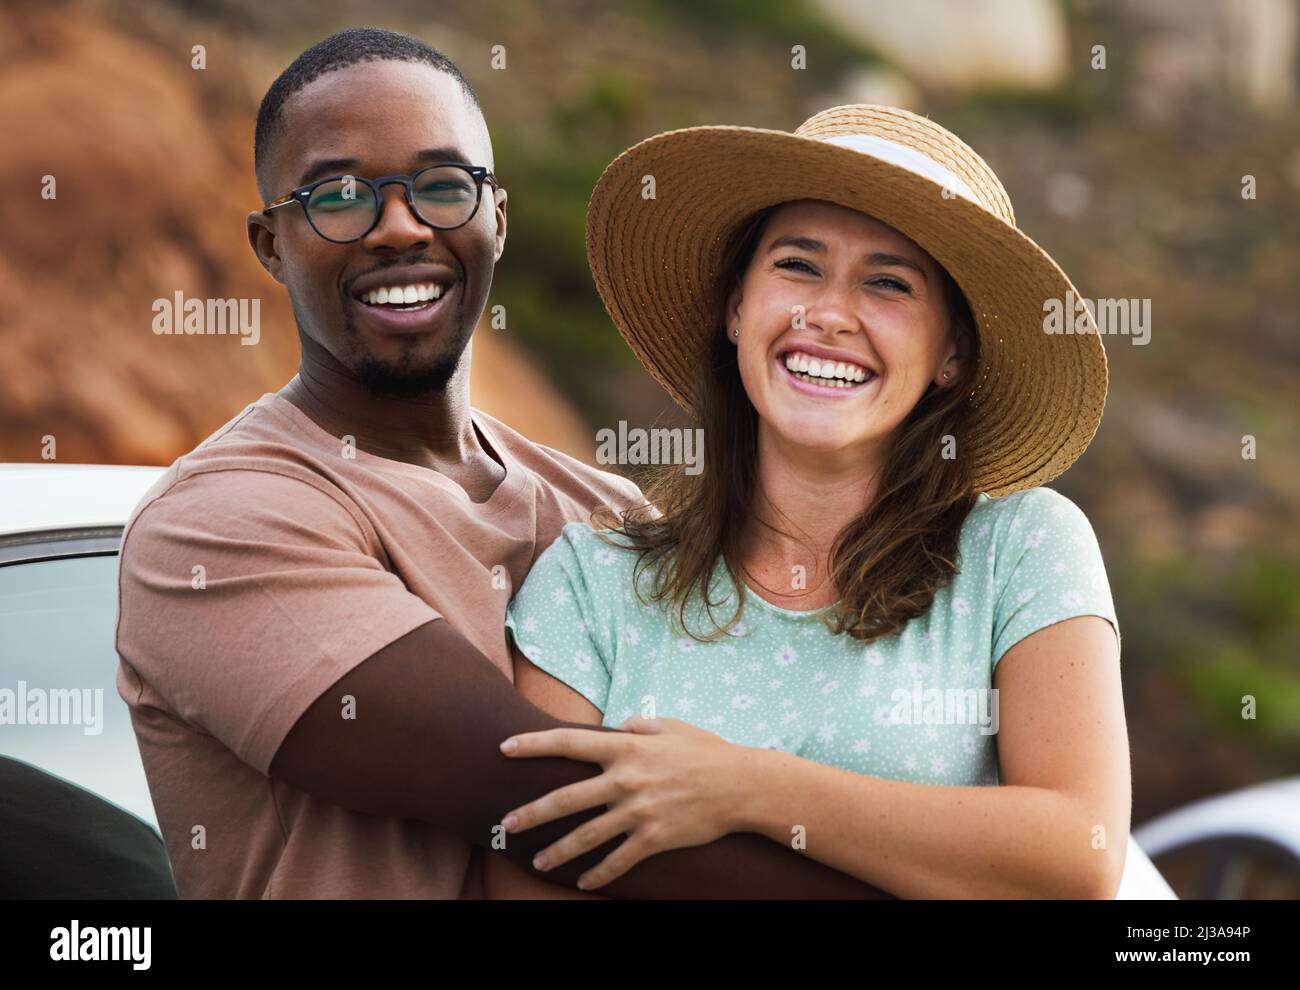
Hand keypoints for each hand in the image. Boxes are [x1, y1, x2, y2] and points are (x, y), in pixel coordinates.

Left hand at [498, 715, 751, 889]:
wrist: (741, 785)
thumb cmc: (707, 751)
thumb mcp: (672, 725)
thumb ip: (641, 723)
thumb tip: (619, 724)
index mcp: (627, 747)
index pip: (569, 742)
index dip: (534, 744)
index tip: (505, 748)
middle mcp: (625, 779)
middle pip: (566, 798)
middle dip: (533, 813)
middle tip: (507, 824)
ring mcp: (638, 811)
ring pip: (586, 835)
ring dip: (559, 851)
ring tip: (538, 862)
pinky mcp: (653, 838)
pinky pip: (618, 860)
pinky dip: (599, 873)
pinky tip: (583, 880)